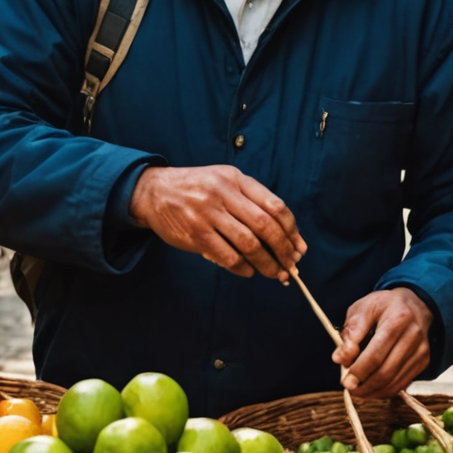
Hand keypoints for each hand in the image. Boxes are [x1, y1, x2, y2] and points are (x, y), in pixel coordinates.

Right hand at [128, 165, 305, 280]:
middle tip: (292, 266)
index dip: (292, 230)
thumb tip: (287, 237)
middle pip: (265, 226)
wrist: (153, 192)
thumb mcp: (224, 181)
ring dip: (267, 264)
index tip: (299, 247)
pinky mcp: (196, 234)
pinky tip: (249, 272)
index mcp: (236, 179)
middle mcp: (223, 194)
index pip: (275, 205)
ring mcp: (208, 214)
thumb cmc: (197, 189)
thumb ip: (252, 202)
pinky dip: (242, 268)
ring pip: (249, 244)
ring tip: (276, 274)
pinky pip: (227, 256)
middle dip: (283, 250)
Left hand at [332, 288, 431, 395]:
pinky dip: (385, 391)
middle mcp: (413, 337)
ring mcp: (421, 351)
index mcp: (397, 319)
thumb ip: (351, 331)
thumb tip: (340, 358)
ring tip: (357, 393)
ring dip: (373, 392)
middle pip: (386, 371)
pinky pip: (402, 384)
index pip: (376, 353)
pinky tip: (372, 391)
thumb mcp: (364, 307)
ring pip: (395, 382)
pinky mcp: (423, 362)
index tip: (345, 382)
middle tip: (350, 389)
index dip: (359, 371)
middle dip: (365, 385)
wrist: (417, 305)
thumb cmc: (386, 306)